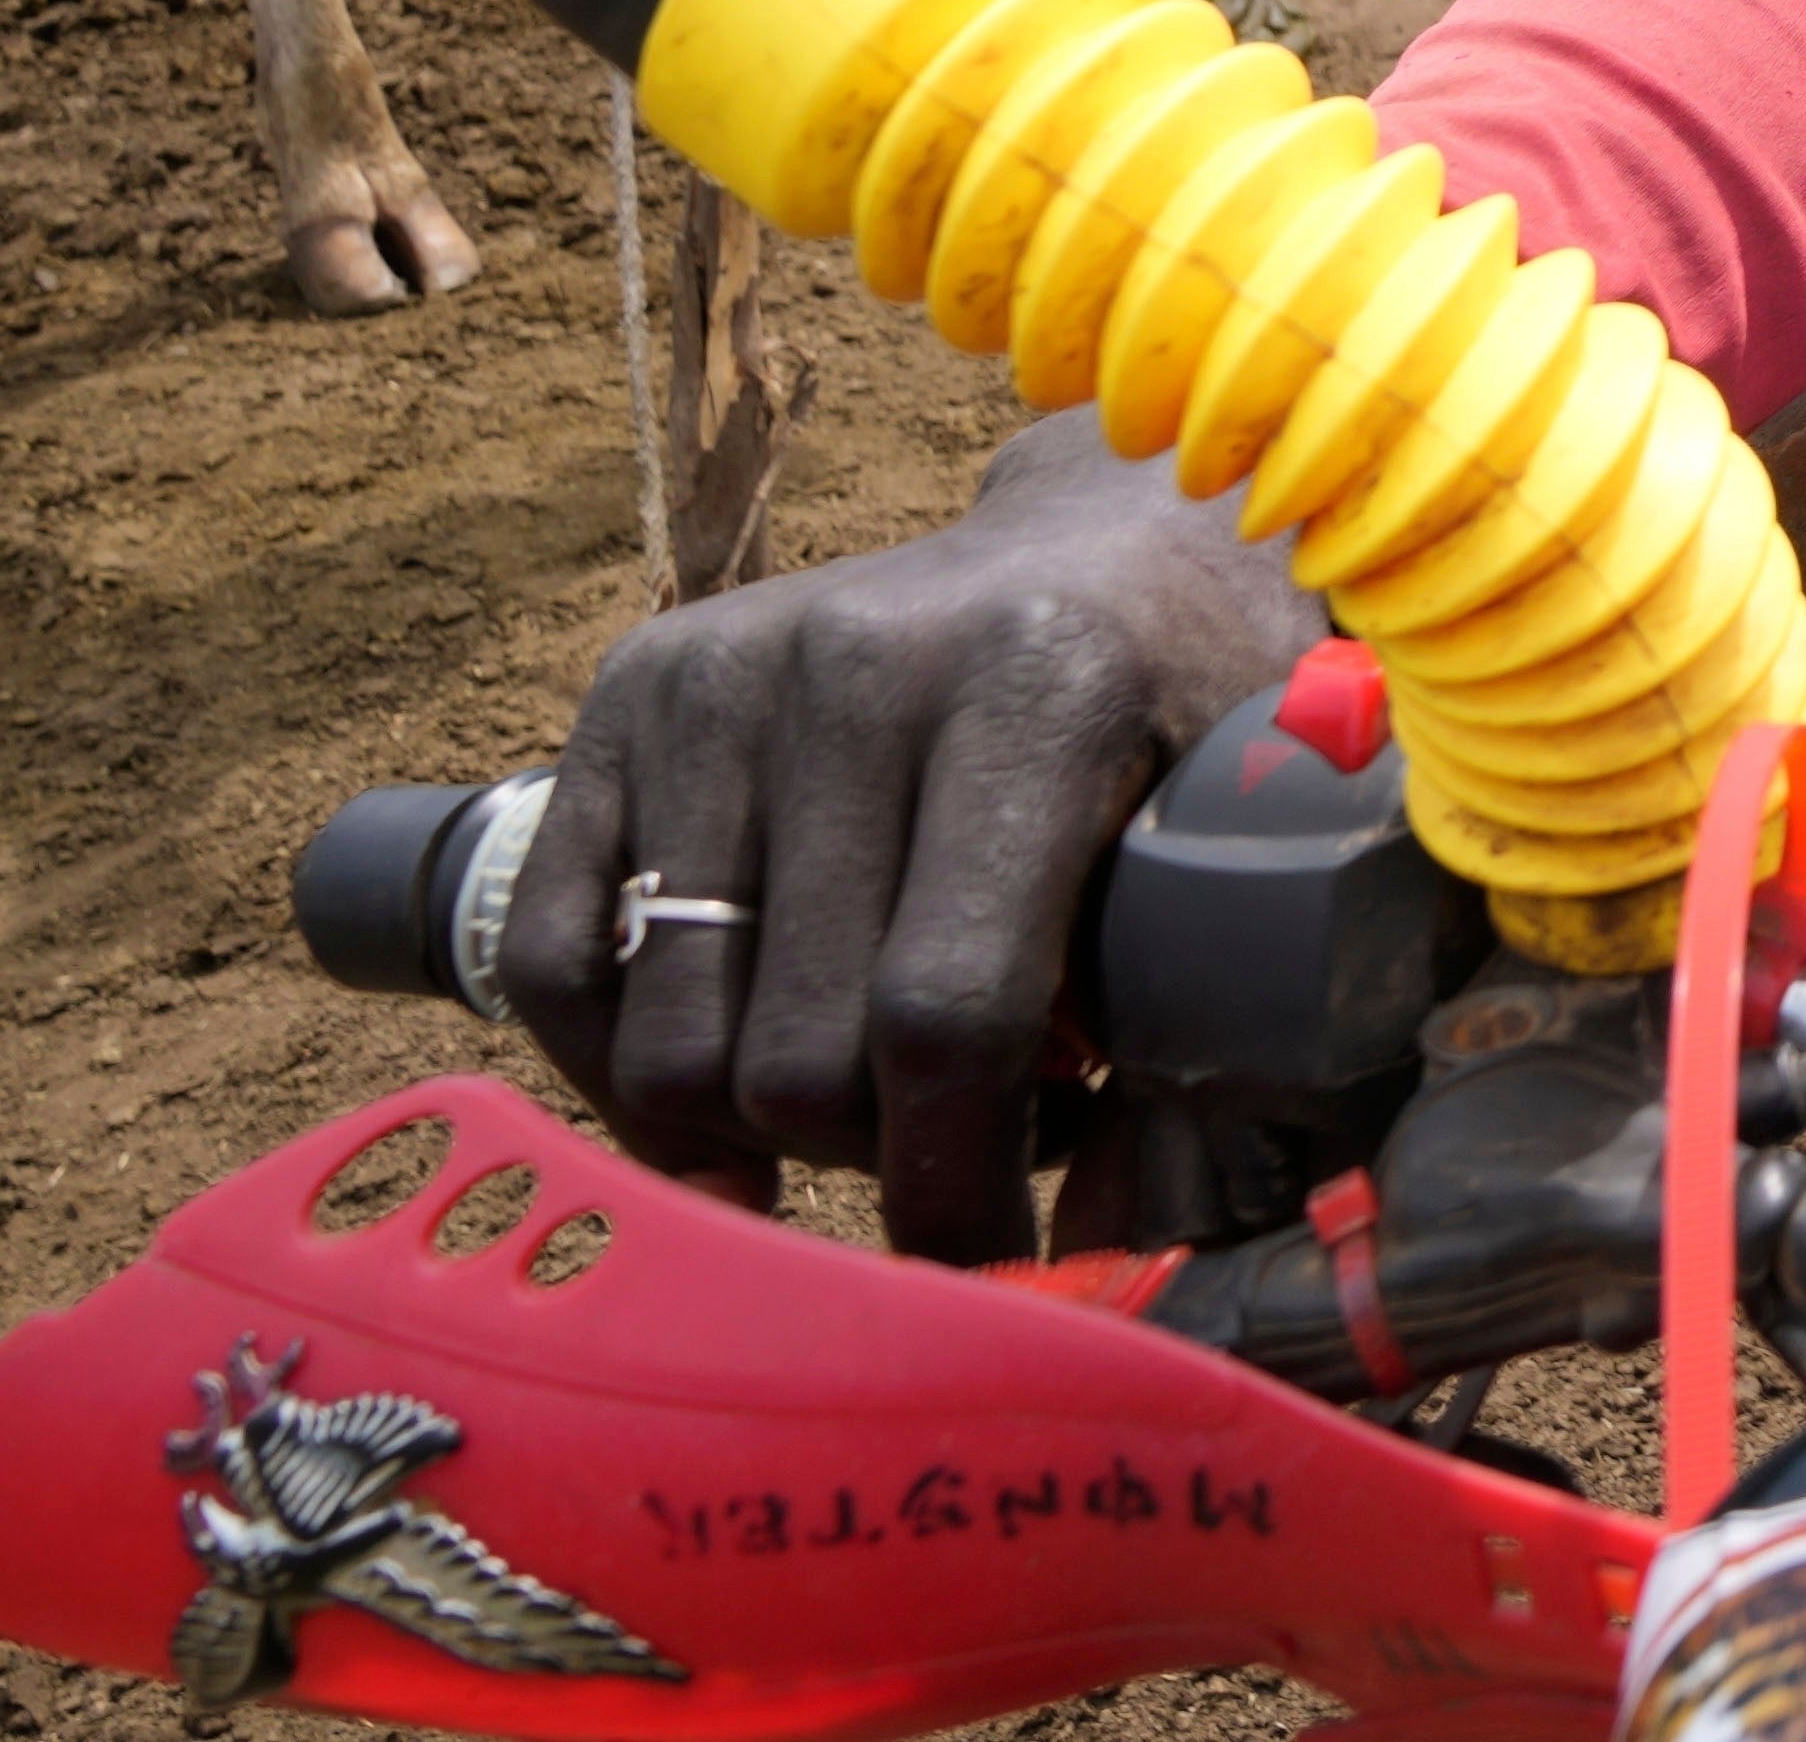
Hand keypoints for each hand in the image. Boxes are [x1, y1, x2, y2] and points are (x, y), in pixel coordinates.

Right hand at [498, 408, 1322, 1259]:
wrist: (1100, 540)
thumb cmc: (1194, 713)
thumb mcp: (1249, 840)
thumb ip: (1216, 1046)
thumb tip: (1110, 1256)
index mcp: (1040, 684)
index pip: (943, 1014)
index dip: (956, 1187)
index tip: (988, 1264)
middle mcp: (857, 662)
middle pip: (799, 1056)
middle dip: (875, 1165)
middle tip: (954, 1151)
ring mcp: (724, 673)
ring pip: (670, 1041)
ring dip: (756, 1136)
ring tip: (867, 1109)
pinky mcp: (629, 693)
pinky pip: (556, 967)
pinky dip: (626, 1072)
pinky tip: (730, 1090)